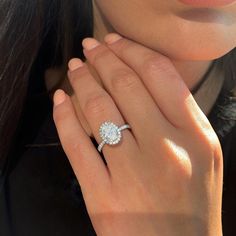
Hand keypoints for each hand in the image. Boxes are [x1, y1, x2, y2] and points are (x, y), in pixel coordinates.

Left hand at [53, 33, 222, 235]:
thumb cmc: (193, 202)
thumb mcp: (203, 154)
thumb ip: (180, 115)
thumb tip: (147, 79)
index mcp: (195, 136)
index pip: (159, 74)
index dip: (132, 51)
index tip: (115, 41)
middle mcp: (165, 150)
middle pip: (125, 84)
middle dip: (103, 58)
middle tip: (90, 48)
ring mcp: (131, 174)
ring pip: (98, 109)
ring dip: (82, 81)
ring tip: (76, 67)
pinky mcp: (103, 197)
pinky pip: (76, 146)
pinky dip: (64, 117)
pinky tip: (61, 99)